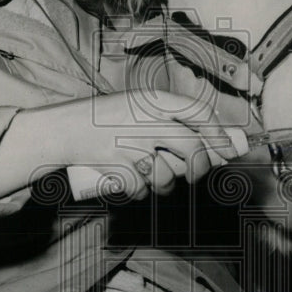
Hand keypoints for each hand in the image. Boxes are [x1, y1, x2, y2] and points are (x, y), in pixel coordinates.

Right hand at [18, 91, 237, 198]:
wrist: (65, 129)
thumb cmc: (109, 119)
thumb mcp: (139, 106)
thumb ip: (171, 119)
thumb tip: (215, 142)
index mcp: (153, 99)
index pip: (199, 111)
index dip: (218, 132)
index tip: (226, 147)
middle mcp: (145, 118)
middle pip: (192, 148)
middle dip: (199, 168)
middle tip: (194, 174)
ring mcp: (131, 143)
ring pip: (167, 175)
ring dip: (165, 184)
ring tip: (154, 177)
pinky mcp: (116, 165)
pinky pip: (142, 189)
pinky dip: (140, 192)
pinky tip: (133, 182)